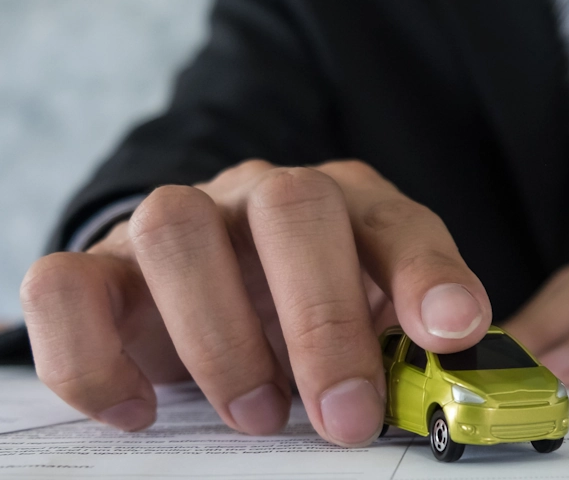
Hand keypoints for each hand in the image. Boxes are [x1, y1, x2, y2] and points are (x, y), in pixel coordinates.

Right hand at [19, 160, 491, 445]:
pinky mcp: (97, 268)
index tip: (454, 332)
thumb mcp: (373, 324)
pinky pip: (65, 286)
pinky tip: (141, 411)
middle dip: (323, 321)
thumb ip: (410, 347)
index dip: (430, 273)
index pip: (397, 221)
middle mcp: (260, 198)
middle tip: (345, 416)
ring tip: (259, 415)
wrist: (210, 286)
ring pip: (176, 230)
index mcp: (349, 205)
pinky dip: (94, 357)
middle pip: (291, 210)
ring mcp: (175, 224)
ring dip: (220, 336)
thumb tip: (456, 385)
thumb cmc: (308, 310)